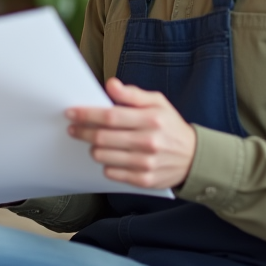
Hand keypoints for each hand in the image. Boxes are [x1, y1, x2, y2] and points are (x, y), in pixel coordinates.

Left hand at [66, 77, 195, 189]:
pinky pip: (112, 173)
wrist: (194, 157)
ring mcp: (146, 163)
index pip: (110, 116)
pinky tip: (111, 157)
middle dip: (82, 132)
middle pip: (103, 138)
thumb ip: (132, 94)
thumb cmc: (170, 126)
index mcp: (151, 119)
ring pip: (103, 157)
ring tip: (96, 142)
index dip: (87, 114)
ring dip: (93, 148)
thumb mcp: (158, 103)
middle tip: (73, 129)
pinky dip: (106, 164)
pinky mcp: (144, 180)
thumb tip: (111, 84)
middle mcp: (148, 142)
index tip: (71, 113)